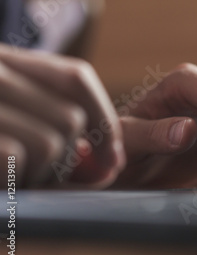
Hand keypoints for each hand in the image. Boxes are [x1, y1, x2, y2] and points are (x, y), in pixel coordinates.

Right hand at [0, 44, 124, 188]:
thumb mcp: (15, 116)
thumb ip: (55, 126)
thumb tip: (108, 169)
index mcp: (6, 60)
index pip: (77, 77)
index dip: (104, 119)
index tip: (113, 157)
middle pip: (71, 117)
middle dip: (69, 157)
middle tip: (46, 173)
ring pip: (51, 142)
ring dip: (42, 172)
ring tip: (20, 175)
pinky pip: (19, 158)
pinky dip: (17, 179)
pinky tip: (5, 179)